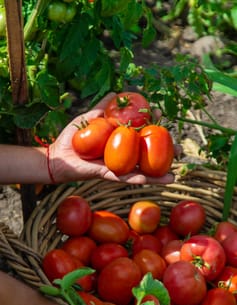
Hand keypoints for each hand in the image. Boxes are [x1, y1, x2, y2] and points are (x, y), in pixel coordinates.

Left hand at [49, 93, 179, 184]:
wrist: (57, 155)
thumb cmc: (72, 138)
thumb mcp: (89, 118)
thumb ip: (103, 107)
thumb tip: (116, 93)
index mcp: (118, 143)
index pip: (141, 137)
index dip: (154, 131)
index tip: (163, 119)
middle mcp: (120, 157)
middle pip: (146, 156)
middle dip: (164, 155)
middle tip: (180, 151)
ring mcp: (115, 167)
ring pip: (140, 171)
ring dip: (158, 173)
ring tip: (175, 173)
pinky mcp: (107, 175)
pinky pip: (126, 177)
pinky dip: (141, 179)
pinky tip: (156, 180)